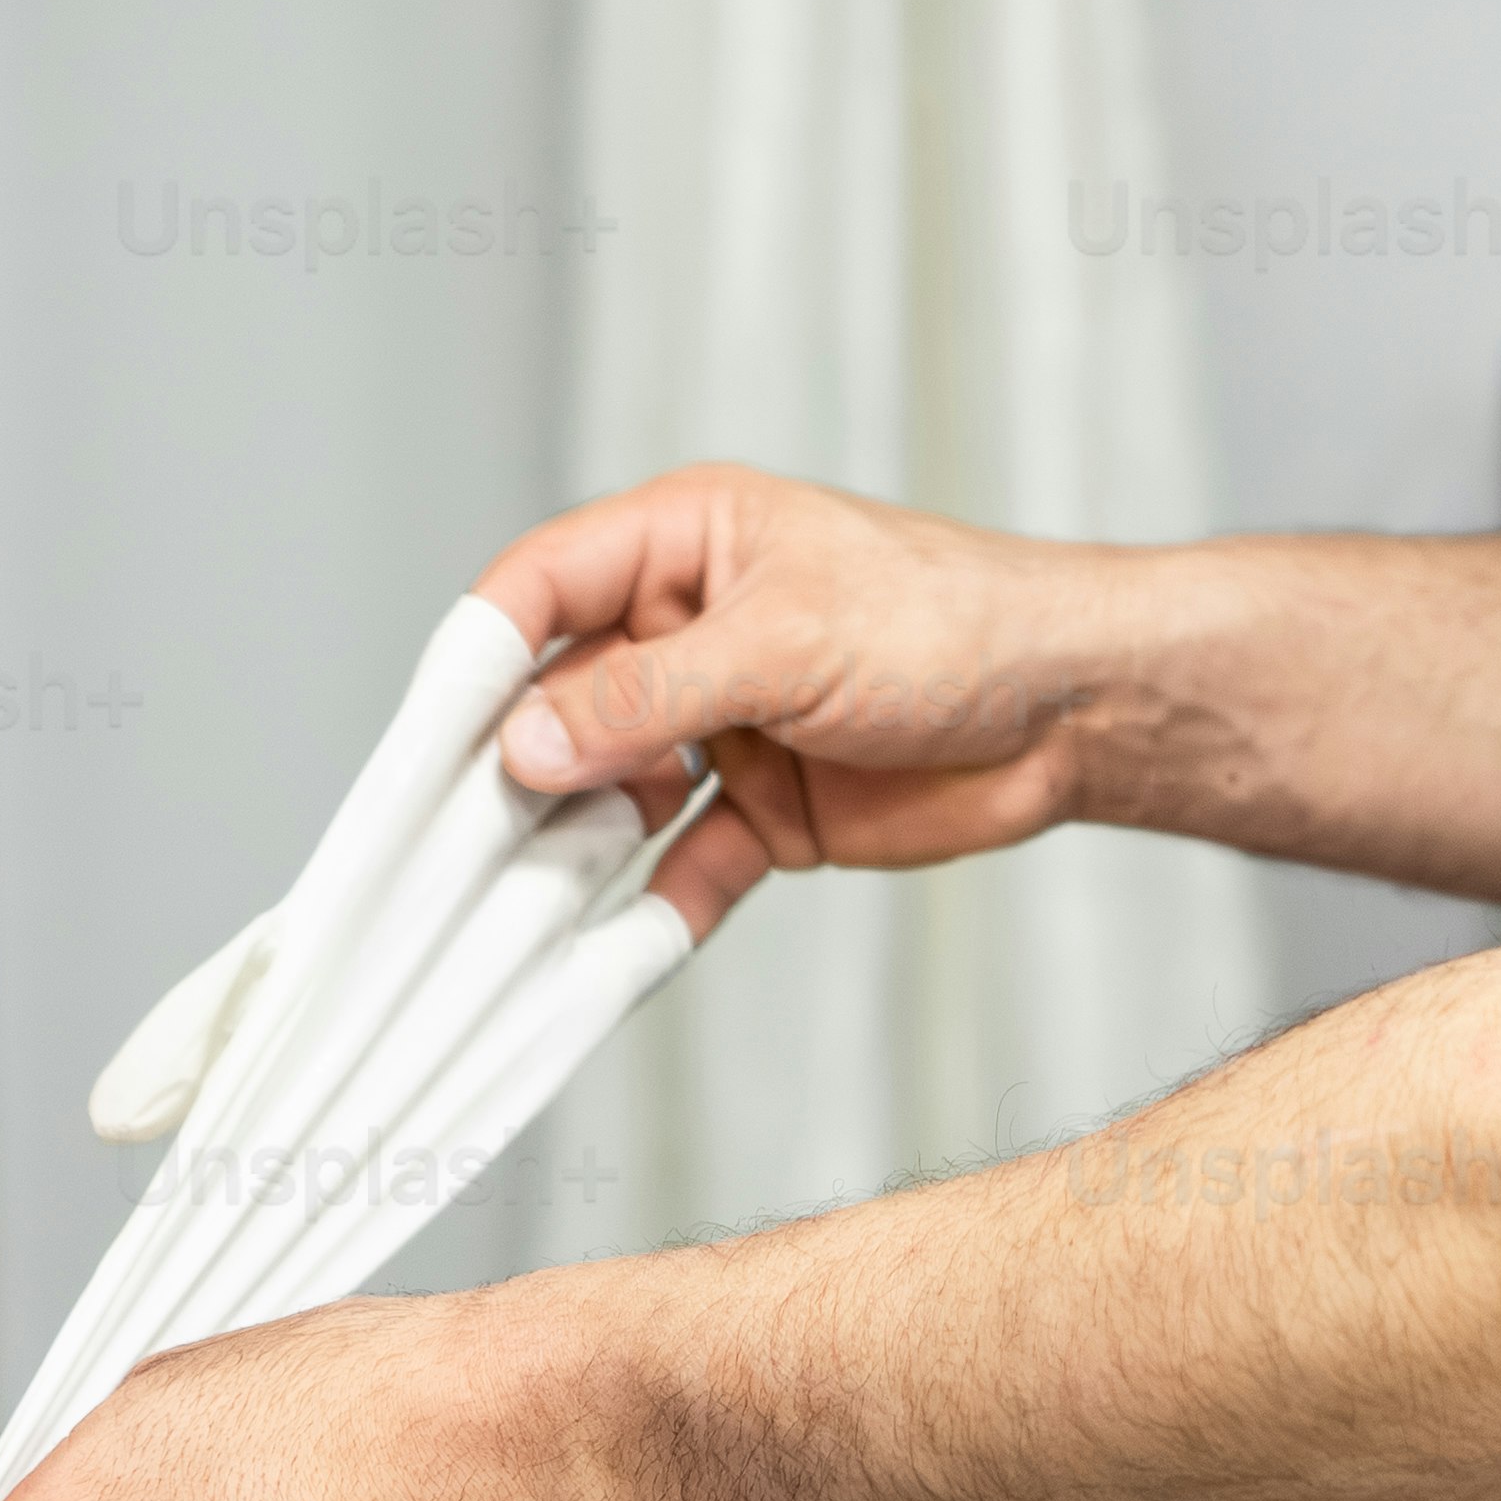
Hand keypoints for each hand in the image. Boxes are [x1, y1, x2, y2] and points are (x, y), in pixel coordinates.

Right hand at [475, 467, 1132, 942]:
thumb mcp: (784, 646)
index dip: (475, 656)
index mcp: (682, 544)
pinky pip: (683, 865)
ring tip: (511, 912)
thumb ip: (648, 698)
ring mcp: (721, 725)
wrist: (1076, 710)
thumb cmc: (952, 623)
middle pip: (559, 703)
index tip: (423, 735)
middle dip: (509, 773)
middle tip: (448, 847)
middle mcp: (685, 632)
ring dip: (567, 850)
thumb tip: (524, 747)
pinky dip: (649, 911)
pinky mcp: (764, 810)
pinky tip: (608, 957)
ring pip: (609, 793)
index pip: (540, 586)